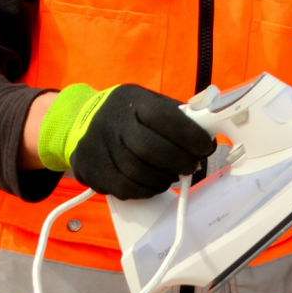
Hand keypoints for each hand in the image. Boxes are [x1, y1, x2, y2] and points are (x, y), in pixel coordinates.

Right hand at [67, 85, 214, 199]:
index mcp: (134, 101)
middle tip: (191, 166)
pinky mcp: (89, 169)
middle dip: (179, 161)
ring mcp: (98, 147)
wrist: (82, 118)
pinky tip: (155, 184)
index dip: (191, 136)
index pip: (166, 118)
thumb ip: (178, 117)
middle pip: (151, 149)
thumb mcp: (150, 102)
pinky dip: (146, 191)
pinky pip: (124, 188)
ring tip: (173, 175)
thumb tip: (209, 139)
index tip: (205, 146)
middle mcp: (113, 122)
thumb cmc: (129, 113)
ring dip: (164, 179)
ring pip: (138, 173)